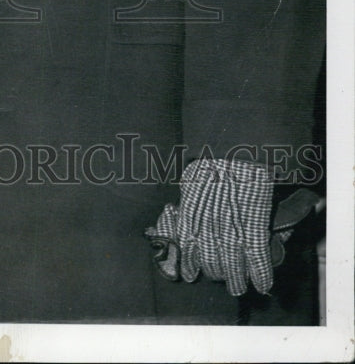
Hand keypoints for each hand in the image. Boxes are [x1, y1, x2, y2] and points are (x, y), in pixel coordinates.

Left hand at [145, 158, 272, 295]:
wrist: (233, 153)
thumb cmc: (210, 165)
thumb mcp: (189, 183)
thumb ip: (188, 205)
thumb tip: (177, 216)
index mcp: (191, 218)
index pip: (188, 252)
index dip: (190, 266)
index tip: (190, 274)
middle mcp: (209, 231)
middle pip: (211, 264)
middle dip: (215, 274)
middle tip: (219, 277)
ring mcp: (232, 233)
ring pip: (233, 269)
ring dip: (236, 282)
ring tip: (237, 287)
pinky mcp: (254, 231)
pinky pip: (258, 261)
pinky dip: (261, 275)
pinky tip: (262, 284)